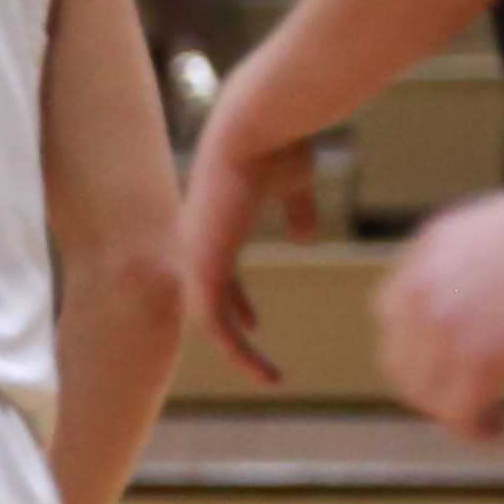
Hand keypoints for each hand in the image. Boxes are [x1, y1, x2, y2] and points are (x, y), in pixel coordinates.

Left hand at [173, 110, 316, 382]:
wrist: (257, 125)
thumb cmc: (279, 142)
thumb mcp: (295, 182)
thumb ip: (297, 209)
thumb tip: (306, 237)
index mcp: (214, 220)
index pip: (217, 272)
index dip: (235, 301)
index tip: (255, 324)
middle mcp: (198, 239)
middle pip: (206, 300)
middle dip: (230, 332)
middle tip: (256, 363)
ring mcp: (196, 253)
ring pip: (207, 319)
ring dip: (237, 352)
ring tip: (268, 377)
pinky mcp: (203, 264)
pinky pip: (213, 323)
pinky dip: (234, 350)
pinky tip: (260, 368)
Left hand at [371, 176, 503, 436]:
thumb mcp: (499, 236)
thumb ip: (470, 272)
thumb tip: (480, 314)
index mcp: (426, 251)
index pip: (394, 317)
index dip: (420, 350)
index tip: (446, 367)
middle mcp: (422, 287)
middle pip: (401, 362)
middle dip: (432, 387)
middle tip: (468, 401)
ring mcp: (445, 325)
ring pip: (425, 395)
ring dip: (455, 413)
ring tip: (489, 419)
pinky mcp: (478, 360)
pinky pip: (458, 416)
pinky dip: (477, 431)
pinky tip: (501, 429)